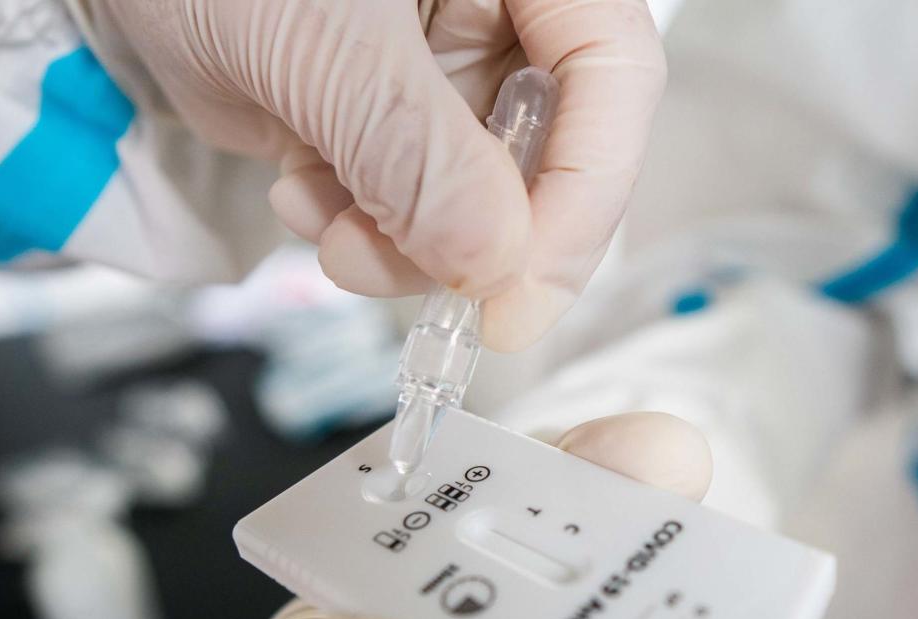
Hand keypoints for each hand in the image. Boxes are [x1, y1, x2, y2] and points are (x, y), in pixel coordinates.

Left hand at [85, 0, 665, 349]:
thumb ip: (416, 148)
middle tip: (424, 286)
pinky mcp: (384, 120)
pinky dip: (361, 230)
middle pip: (549, 155)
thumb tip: (492, 261)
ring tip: (330, 226)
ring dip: (404, 244)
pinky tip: (305, 194)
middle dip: (474, 235)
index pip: (612, 78)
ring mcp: (438, 73)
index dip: (584, 193)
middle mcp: (495, 16)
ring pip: (475, 201)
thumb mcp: (321, 37)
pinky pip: (409, 206)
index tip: (520, 292)